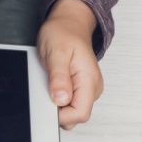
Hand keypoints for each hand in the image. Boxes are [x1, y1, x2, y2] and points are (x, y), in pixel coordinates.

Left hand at [37, 0, 103, 128]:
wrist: (69, 24)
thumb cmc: (63, 34)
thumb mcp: (57, 53)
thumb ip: (59, 78)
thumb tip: (61, 99)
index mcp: (90, 81)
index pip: (80, 114)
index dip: (61, 115)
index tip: (49, 102)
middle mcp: (92, 88)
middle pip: (76, 117)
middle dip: (58, 110)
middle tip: (48, 89)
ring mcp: (87, 89)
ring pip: (71, 112)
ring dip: (57, 104)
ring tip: (51, 82)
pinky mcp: (80, 89)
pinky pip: (68, 104)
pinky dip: (57, 99)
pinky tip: (54, 84)